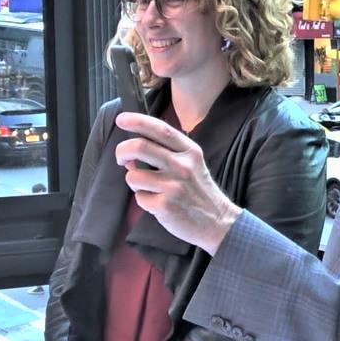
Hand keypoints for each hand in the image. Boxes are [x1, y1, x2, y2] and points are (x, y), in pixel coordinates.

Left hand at [113, 112, 241, 253]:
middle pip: (140, 147)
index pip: (161, 130)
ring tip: (148, 188)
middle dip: (122, 151)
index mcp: (190, 151)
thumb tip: (131, 154)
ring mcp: (174, 186)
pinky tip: (158, 204)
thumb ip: (166, 153)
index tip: (121, 119)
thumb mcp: (192, 164)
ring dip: (134, 182)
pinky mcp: (166, 206)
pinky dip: (144, 201)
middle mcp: (182, 165)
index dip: (138, 122)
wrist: (218, 222)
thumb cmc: (199, 191)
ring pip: (133, 175)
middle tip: (121, 158)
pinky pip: (139, 198)